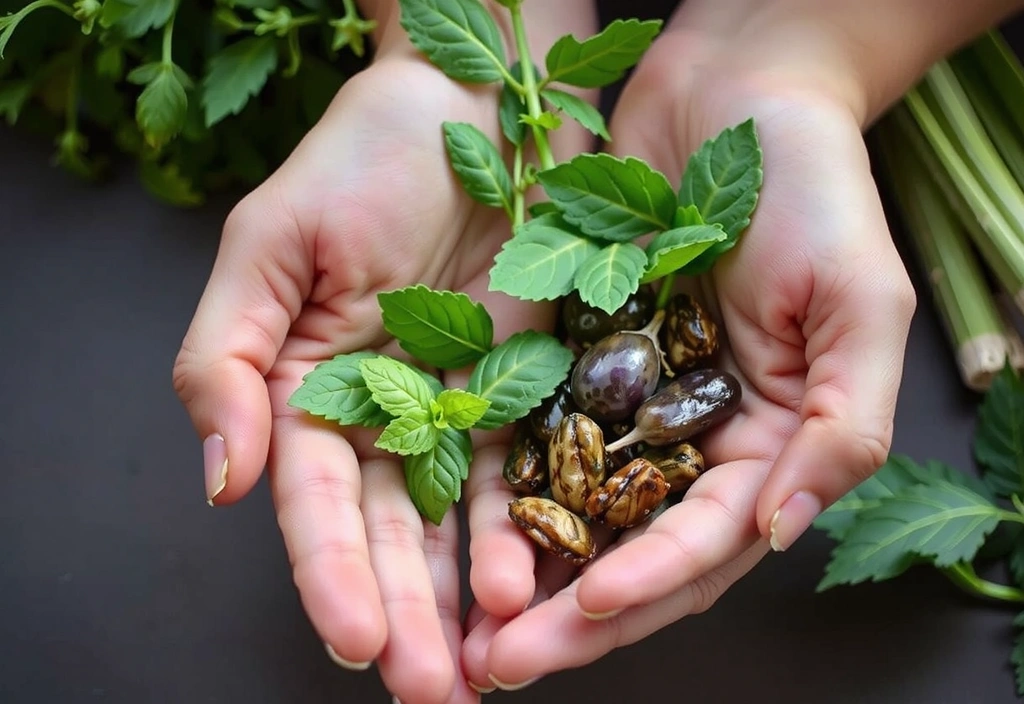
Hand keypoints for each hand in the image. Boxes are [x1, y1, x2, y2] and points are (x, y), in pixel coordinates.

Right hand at [170, 4, 596, 701]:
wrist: (472, 109)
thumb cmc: (359, 158)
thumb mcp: (269, 246)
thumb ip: (227, 363)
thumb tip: (222, 481)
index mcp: (310, 390)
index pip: (314, 502)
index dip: (330, 573)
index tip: (353, 639)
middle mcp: (383, 415)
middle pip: (387, 533)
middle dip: (404, 614)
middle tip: (424, 693)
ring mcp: (458, 408)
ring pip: (457, 523)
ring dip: (466, 598)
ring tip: (482, 668)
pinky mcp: (526, 388)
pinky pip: (526, 472)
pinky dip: (526, 528)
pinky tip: (531, 582)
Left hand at [460, 7, 916, 689]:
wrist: (732, 94)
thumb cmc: (814, 189)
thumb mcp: (859, 303)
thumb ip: (841, 424)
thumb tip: (782, 532)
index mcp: (765, 441)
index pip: (704, 541)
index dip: (648, 584)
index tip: (584, 612)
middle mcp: (691, 438)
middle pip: (626, 547)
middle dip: (569, 613)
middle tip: (499, 666)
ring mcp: (627, 405)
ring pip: (570, 509)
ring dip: (519, 572)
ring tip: (461, 633)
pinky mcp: (573, 362)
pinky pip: (530, 435)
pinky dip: (496, 488)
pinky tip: (452, 531)